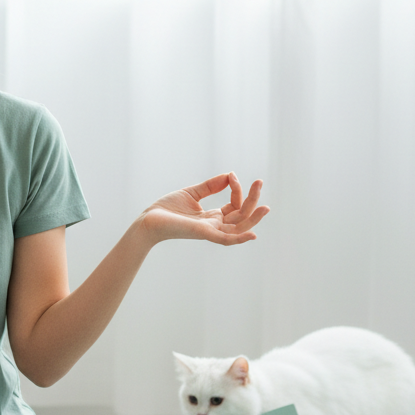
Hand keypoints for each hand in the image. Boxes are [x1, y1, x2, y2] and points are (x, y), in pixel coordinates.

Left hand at [137, 172, 268, 245]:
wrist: (149, 220)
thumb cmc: (167, 209)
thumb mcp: (192, 193)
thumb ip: (211, 186)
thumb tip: (230, 175)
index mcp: (212, 217)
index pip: (234, 205)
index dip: (237, 189)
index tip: (232, 175)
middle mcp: (214, 225)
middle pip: (241, 215)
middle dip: (252, 200)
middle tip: (260, 182)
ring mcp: (210, 231)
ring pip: (239, 228)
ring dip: (253, 218)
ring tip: (265, 207)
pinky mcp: (204, 234)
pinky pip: (226, 239)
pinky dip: (240, 238)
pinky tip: (252, 234)